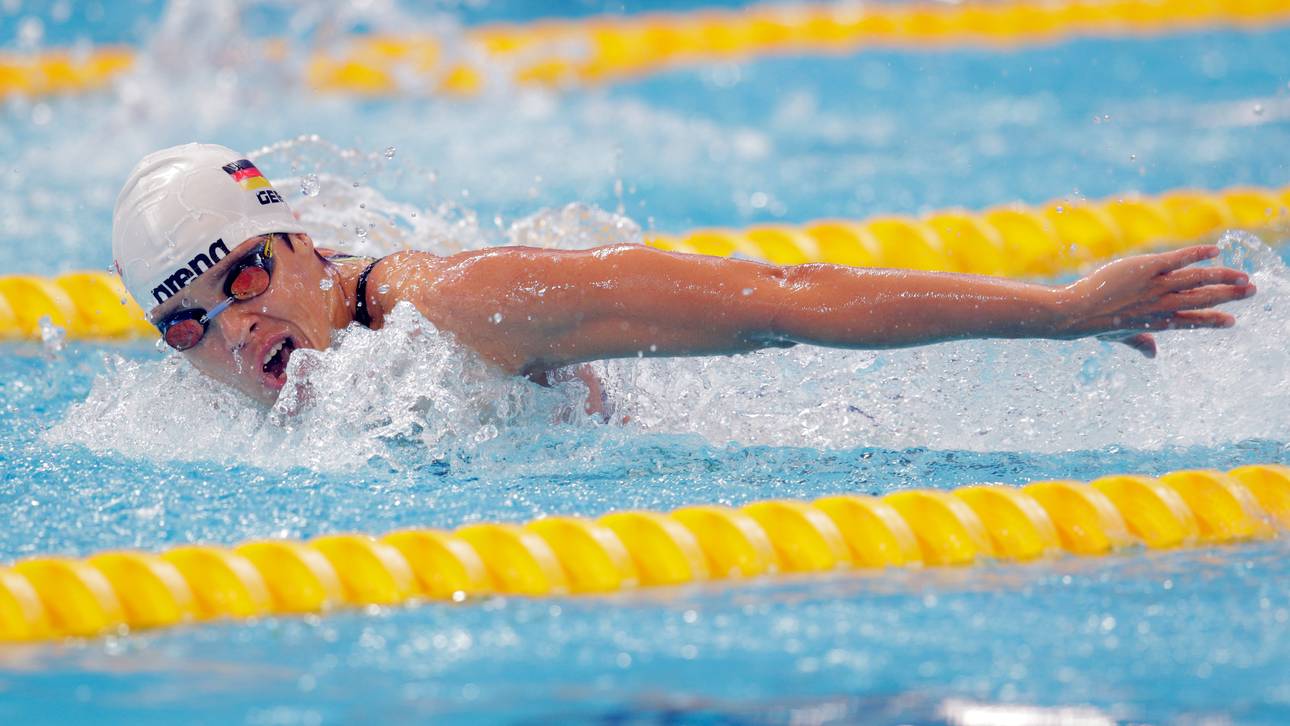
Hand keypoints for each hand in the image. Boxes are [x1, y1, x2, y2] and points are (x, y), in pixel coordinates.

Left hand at [1056, 245, 1255, 357]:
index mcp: (1159, 321)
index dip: (1213, 320)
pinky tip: (1215, 251)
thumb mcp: (1121, 336)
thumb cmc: (1096, 325)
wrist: (1077, 313)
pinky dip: (1197, 254)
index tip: (1232, 321)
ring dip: (1222, 277)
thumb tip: (1153, 355)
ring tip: (1243, 276)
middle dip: (1230, 296)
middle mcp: (1162, 305)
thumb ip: (1140, 343)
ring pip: (1197, 280)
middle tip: (1252, 291)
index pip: (1193, 320)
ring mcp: (1155, 286)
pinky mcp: (1146, 268)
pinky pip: (1177, 259)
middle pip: (1203, 299)